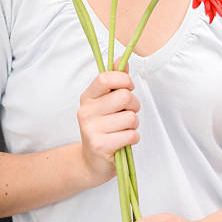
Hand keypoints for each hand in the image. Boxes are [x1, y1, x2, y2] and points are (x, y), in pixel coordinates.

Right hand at [77, 61, 139, 183]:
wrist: (91, 162)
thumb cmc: (104, 127)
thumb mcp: (106, 103)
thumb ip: (115, 81)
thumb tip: (122, 60)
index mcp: (88, 97)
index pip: (105, 77)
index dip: (124, 80)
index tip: (128, 87)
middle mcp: (86, 111)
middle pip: (125, 97)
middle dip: (134, 105)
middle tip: (127, 114)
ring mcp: (91, 129)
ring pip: (131, 118)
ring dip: (134, 125)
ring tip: (123, 130)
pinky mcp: (100, 146)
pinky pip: (131, 135)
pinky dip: (133, 138)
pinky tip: (123, 142)